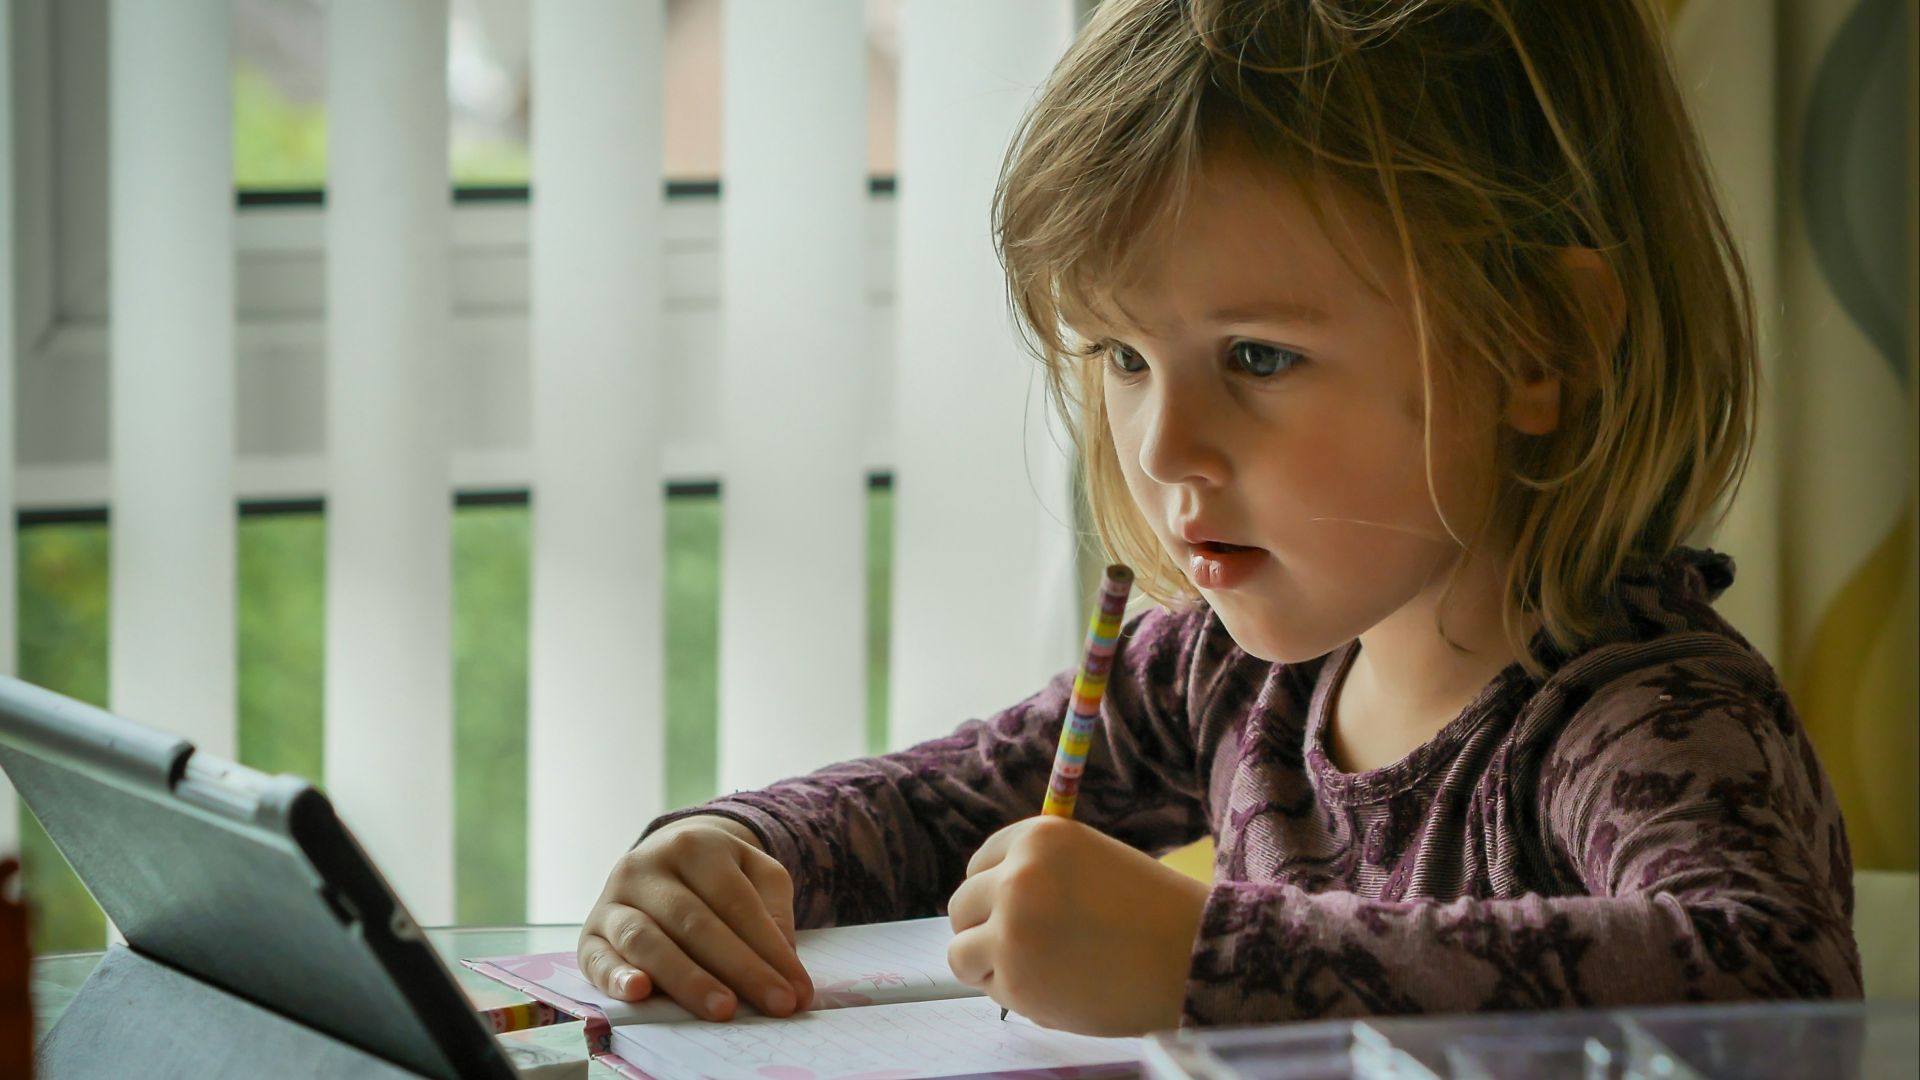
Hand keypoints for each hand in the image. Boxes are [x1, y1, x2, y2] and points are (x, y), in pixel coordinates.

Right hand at [578, 816, 813, 1020]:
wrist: (665, 855)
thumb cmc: (720, 874)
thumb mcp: (757, 873)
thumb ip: (774, 910)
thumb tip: (782, 963)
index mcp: (694, 845)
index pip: (736, 901)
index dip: (769, 949)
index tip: (796, 991)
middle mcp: (646, 867)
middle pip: (695, 922)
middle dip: (739, 968)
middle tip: (774, 1004)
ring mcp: (612, 899)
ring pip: (646, 939)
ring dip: (686, 979)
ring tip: (723, 1009)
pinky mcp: (589, 933)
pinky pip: (596, 958)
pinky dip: (616, 977)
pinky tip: (641, 993)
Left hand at [946, 816, 1208, 1034]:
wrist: (1193, 958)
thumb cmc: (1152, 912)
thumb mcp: (1090, 862)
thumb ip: (1039, 872)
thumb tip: (987, 900)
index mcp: (1037, 837)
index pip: (980, 863)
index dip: (994, 891)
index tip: (1013, 910)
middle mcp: (1016, 876)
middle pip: (961, 906)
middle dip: (983, 929)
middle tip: (1021, 948)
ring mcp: (1011, 930)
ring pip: (960, 952)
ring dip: (989, 965)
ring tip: (1036, 971)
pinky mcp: (1016, 981)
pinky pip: (991, 990)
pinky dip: (1014, 995)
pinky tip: (1058, 990)